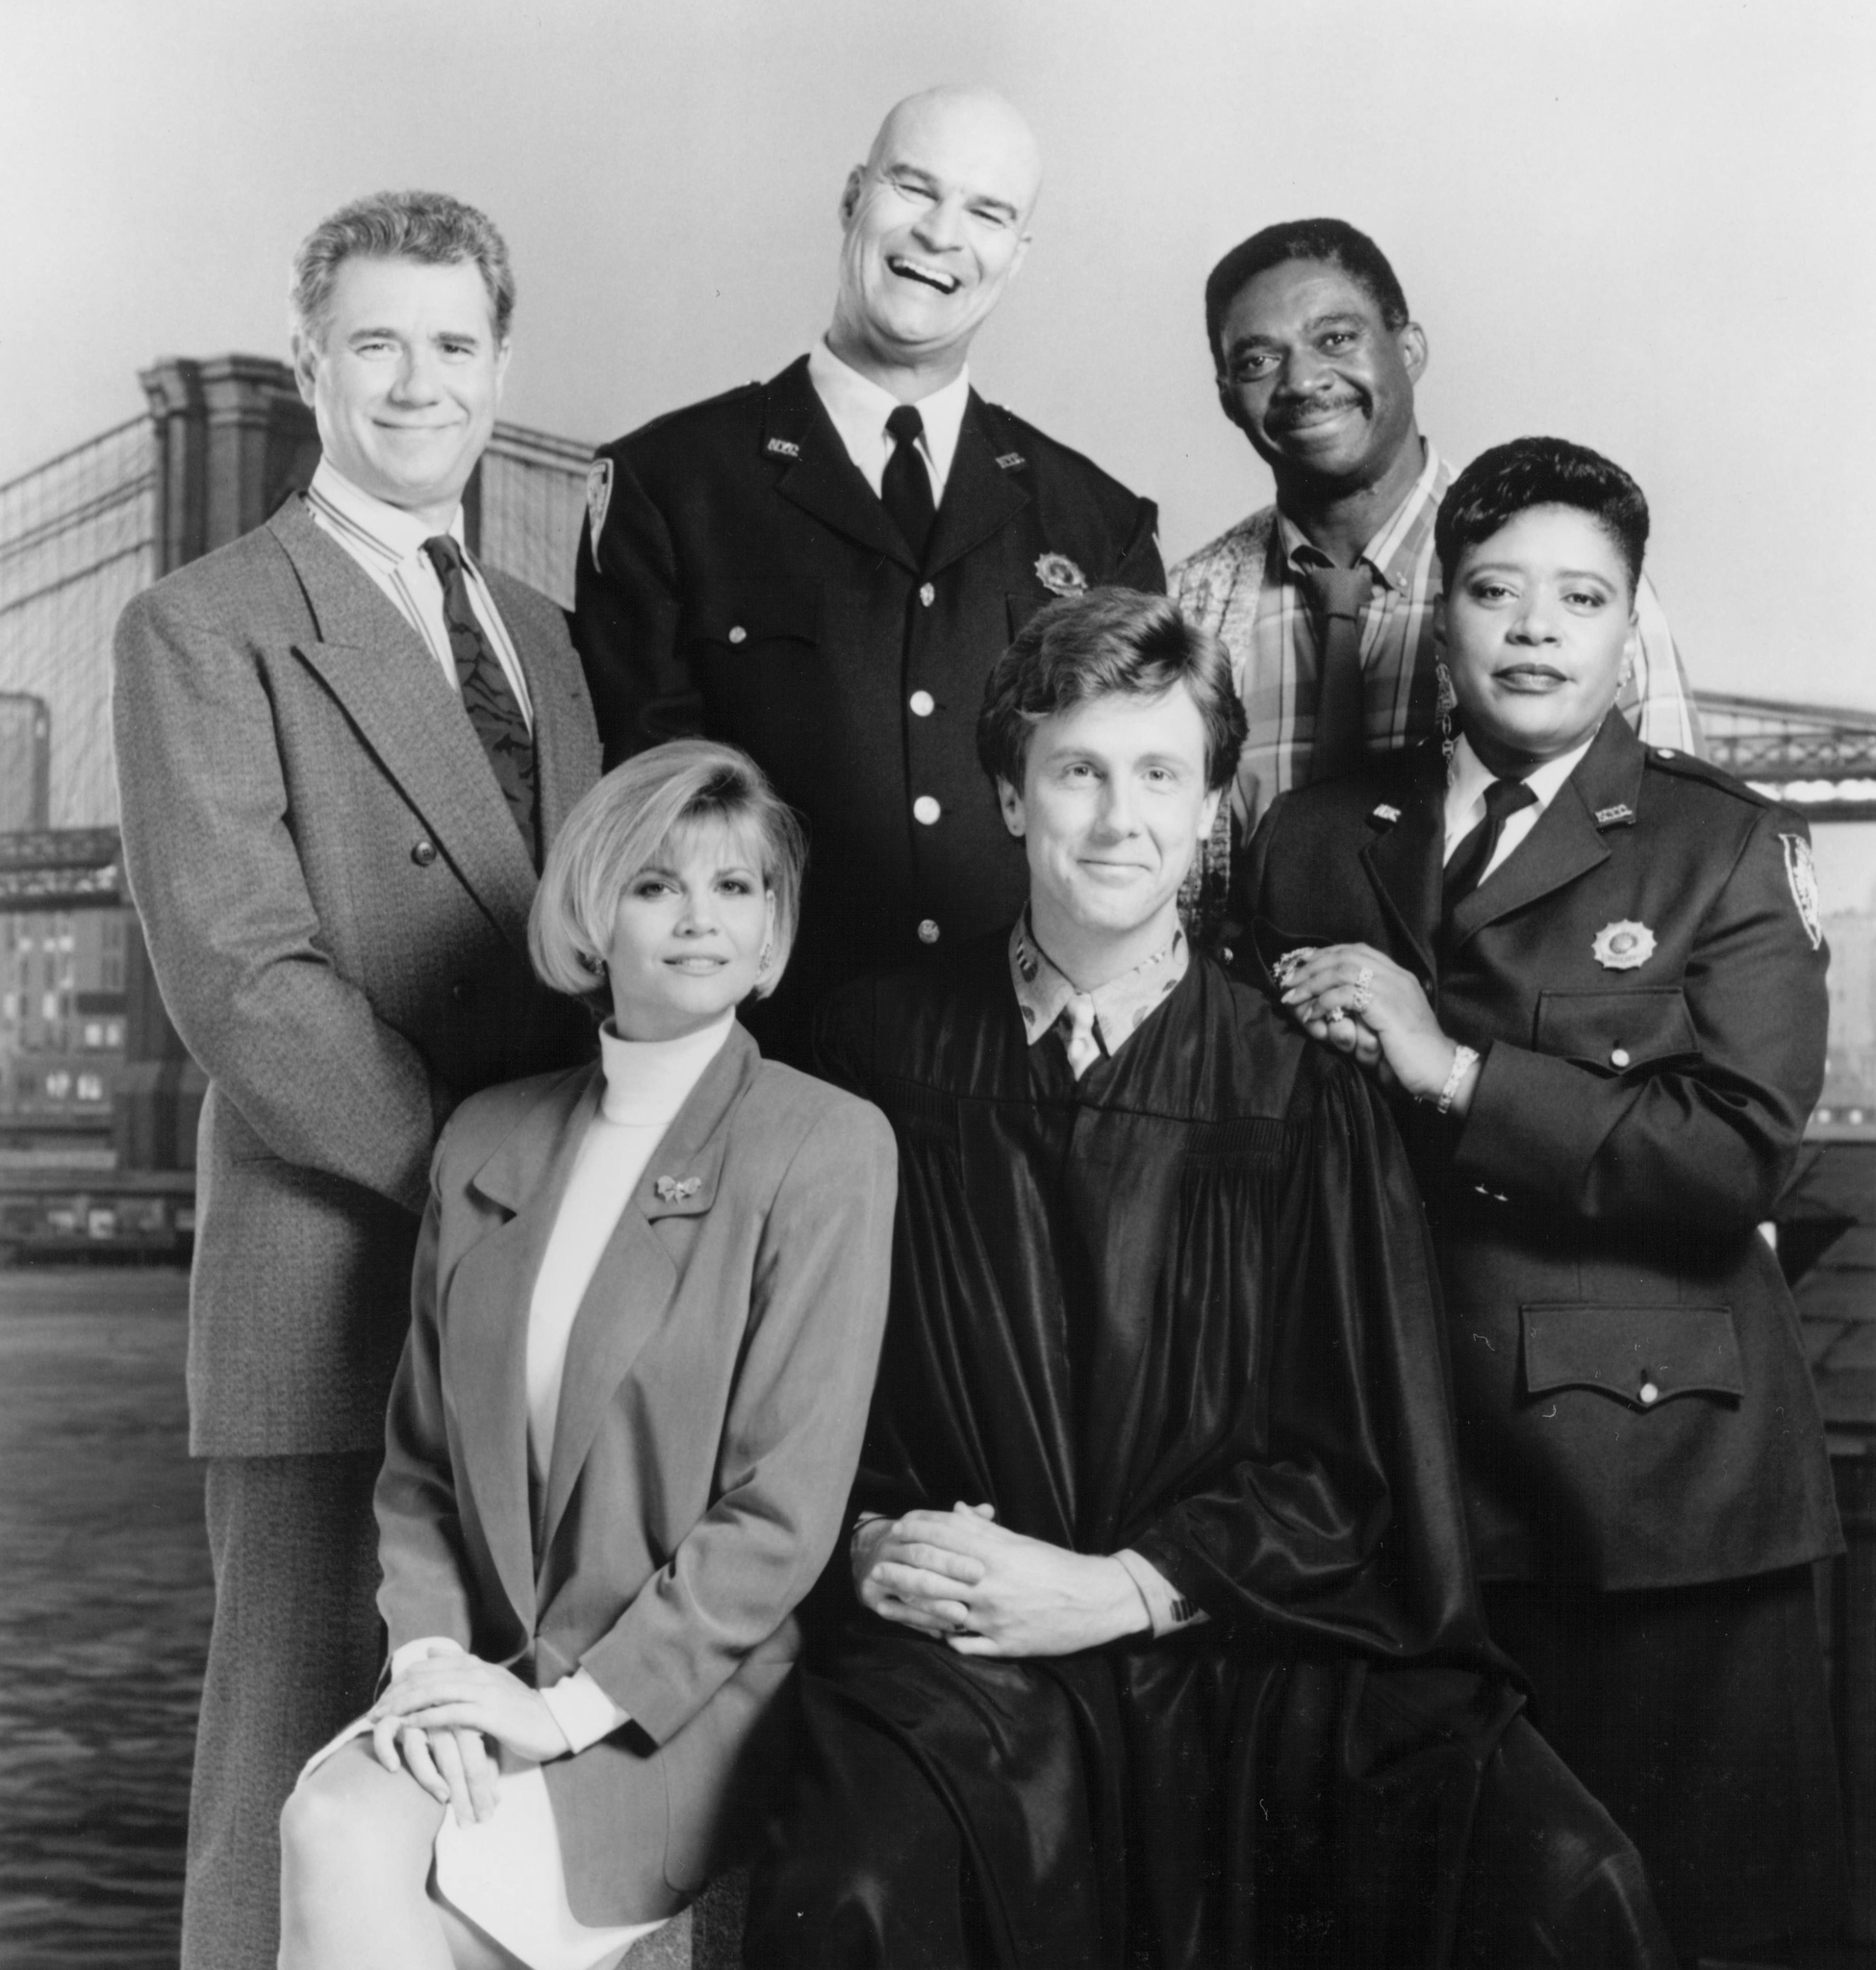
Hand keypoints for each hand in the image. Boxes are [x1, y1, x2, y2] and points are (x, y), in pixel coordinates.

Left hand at [369, 1655, 569, 1789]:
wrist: (552, 1722)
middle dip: (394, 1695)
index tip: (382, 1701)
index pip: (426, 1666)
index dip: (399, 1682)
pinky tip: (410, 1727)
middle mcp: (477, 1672)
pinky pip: (451, 1713)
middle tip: (373, 1714)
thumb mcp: (490, 1682)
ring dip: (404, 1706)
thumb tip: (432, 1651)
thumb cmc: (517, 1709)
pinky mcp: (489, 1713)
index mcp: (475, 1665)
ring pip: (434, 1692)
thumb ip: (461, 1666)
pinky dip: (427, 1719)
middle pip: (425, 1677)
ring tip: (383, 1720)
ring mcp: (483, 1691)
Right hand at [374, 1718, 500, 1825]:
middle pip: (453, 1758)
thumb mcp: (475, 1742)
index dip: (482, 1790)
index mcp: (465, 1717)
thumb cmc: (456, 1725)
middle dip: (463, 1794)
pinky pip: (384, 1732)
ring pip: (419, 1749)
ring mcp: (415, 1715)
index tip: (486, 1817)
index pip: (476, 1759)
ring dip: (429, 1777)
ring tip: (443, 1797)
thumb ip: (485, 1766)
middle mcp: (440, 1716)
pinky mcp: (391, 1715)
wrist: (427, 1691)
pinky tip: (393, 1767)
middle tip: (468, 1824)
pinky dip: (386, 1748)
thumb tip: (496, 1802)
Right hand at [854, 1502, 992, 1635]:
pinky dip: (921, 1623)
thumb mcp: (932, 1529)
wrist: (867, 1557)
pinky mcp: (869, 1595)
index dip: (958, 1547)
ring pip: (908, 1588)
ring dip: (936, 1603)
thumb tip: (988, 1511)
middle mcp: (890, 1546)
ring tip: (961, 1615)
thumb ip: (963, 1523)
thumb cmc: (914, 1545)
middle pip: (921, 1556)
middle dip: (950, 1568)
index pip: (933, 1533)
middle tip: (977, 1580)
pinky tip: (942, 1631)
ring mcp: (877, 1571)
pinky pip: (896, 1612)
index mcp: (907, 1527)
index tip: (982, 1566)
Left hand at [859, 1502, 1148, 1657]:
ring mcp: (995, 1617)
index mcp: (995, 1554)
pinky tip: (929, 1633)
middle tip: (876, 1568)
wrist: (1095, 1600)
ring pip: (942, 1612)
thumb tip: (954, 1509)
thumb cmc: (1056, 1566)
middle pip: (934, 1576)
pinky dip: (946, 1638)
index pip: (944, 1538)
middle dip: (901, 1571)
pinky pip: (965, 1644)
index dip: (916, 1532)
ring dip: (911, 1608)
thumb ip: (983, 1529)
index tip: (895, 1529)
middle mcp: (990, 1584)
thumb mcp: (1020, 1542)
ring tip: (888, 1603)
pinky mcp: (1004, 1645)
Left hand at [1278, 942, 1472, 1108]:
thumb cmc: (1412, 1053)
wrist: (1440, 1069)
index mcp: (1398, 975)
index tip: (1303, 967)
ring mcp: (1391, 988)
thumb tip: (1334, 1003)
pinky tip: (1312, 1016)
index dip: (1326, 956)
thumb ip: (1368, 1007)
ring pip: (1341, 971)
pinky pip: (1345, 995)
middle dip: (1311, 967)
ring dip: (1311, 984)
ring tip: (1292, 998)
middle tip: (1289, 982)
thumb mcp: (1388, 1023)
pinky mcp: (1385, 1007)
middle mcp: (1395, 976)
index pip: (1357, 951)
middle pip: (1345, 955)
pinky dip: (1323, 1003)